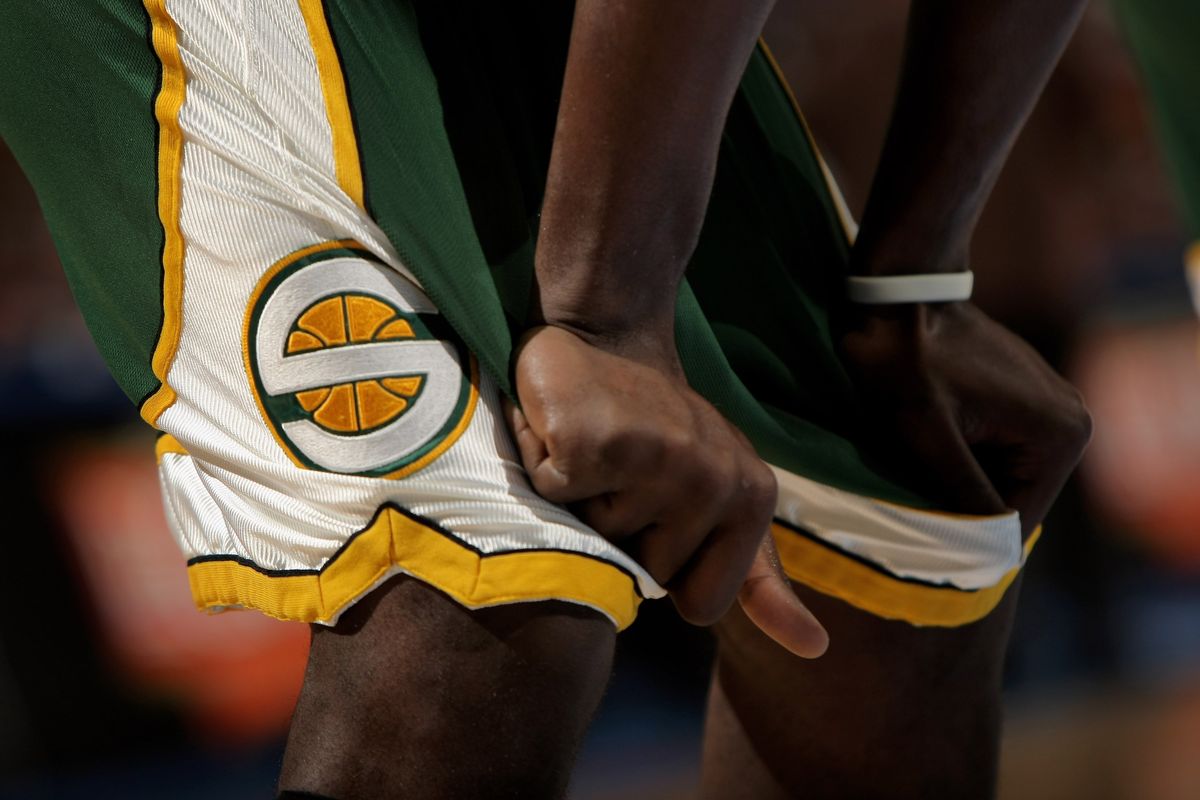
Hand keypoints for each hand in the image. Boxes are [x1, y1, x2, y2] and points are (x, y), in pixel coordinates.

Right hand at [507, 325, 827, 656]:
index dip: (663, 569)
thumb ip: (759, 583)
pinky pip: (556, 501)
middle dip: (616, 534)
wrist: (603, 338)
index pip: (700, 605)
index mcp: (753, 499)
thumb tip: (817, 650)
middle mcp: (717, 480)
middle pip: (643, 577)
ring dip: (579, 500)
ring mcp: (662, 460)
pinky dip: (545, 468)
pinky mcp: (601, 443)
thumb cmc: (657, 436)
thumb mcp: (724, 510)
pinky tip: (565, 430)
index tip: (658, 510)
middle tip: (621, 472)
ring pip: (595, 542)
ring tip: (597, 450)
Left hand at [838, 302, 1091, 533]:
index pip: (1017, 519)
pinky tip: (928, 439)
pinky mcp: (1025, 396)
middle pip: (1013, 497)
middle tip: (912, 490)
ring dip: (959, 477)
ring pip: (1001, 475)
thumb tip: (990, 555)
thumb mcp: (928, 438)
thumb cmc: (905, 365)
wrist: (895, 298)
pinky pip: (997, 448)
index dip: (968, 534)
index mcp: (1061, 434)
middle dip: (963, 500)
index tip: (923, 532)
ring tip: (917, 461)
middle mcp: (1072, 421)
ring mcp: (1051, 406)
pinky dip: (963, 453)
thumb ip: (965, 496)